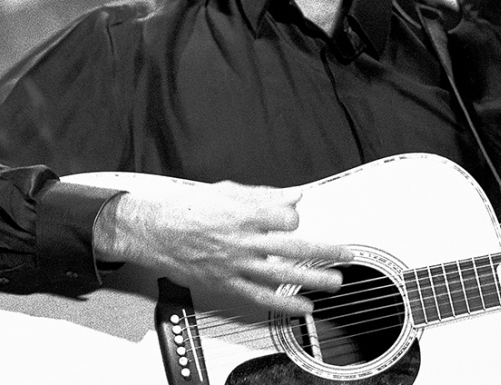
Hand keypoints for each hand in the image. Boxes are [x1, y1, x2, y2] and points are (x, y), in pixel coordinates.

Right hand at [94, 180, 351, 314]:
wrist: (154, 230)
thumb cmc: (189, 208)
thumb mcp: (228, 191)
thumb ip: (264, 195)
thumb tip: (295, 195)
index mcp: (244, 212)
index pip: (286, 217)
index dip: (294, 218)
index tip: (294, 219)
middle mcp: (243, 240)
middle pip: (293, 246)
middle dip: (324, 251)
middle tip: (346, 254)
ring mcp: (236, 264)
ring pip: (282, 275)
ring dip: (312, 280)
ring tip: (335, 283)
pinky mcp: (227, 284)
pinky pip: (260, 297)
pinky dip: (284, 305)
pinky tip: (303, 308)